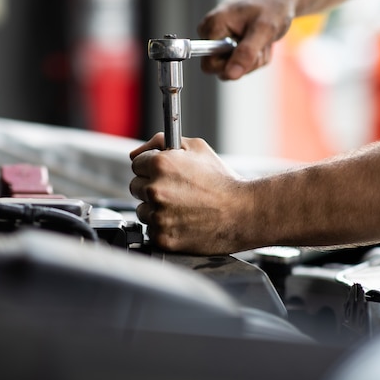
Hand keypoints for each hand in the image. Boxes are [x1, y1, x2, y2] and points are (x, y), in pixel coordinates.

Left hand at [129, 133, 253, 254]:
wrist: (243, 212)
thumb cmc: (223, 181)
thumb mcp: (197, 148)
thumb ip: (161, 142)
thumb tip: (137, 152)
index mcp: (160, 164)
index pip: (136, 164)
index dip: (151, 168)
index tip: (164, 174)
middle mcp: (155, 189)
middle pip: (136, 187)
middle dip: (151, 187)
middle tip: (175, 191)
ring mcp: (158, 215)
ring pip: (142, 210)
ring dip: (155, 209)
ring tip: (181, 207)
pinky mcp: (163, 237)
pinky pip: (151, 230)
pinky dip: (163, 227)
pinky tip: (182, 221)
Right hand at [197, 0, 295, 79]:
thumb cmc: (272, 6)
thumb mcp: (264, 30)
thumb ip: (246, 53)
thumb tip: (230, 74)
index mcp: (212, 27)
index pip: (209, 65)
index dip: (230, 66)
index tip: (250, 52)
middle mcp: (210, 34)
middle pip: (222, 69)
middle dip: (246, 63)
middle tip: (260, 45)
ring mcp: (219, 40)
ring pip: (233, 68)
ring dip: (253, 60)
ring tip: (262, 41)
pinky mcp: (227, 45)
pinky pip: (240, 64)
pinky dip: (255, 58)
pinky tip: (260, 42)